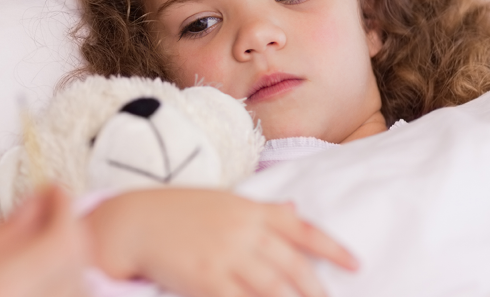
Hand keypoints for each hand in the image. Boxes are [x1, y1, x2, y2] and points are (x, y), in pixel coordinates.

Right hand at [0, 186, 87, 296]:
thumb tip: (38, 202)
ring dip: (69, 273)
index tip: (55, 191)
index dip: (66, 210)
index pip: (62, 244)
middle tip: (47, 217)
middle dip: (69, 240)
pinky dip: (57, 294)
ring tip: (38, 253)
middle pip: (77, 274)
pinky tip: (35, 285)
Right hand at [86, 189, 358, 296]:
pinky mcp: (207, 279)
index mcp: (248, 209)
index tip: (356, 264)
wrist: (134, 222)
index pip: (300, 228)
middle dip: (316, 290)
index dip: (332, 247)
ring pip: (273, 289)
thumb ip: (258, 210)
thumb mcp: (220, 201)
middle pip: (292, 266)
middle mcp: (243, 231)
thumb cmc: (175, 211)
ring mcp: (226, 256)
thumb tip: (292, 210)